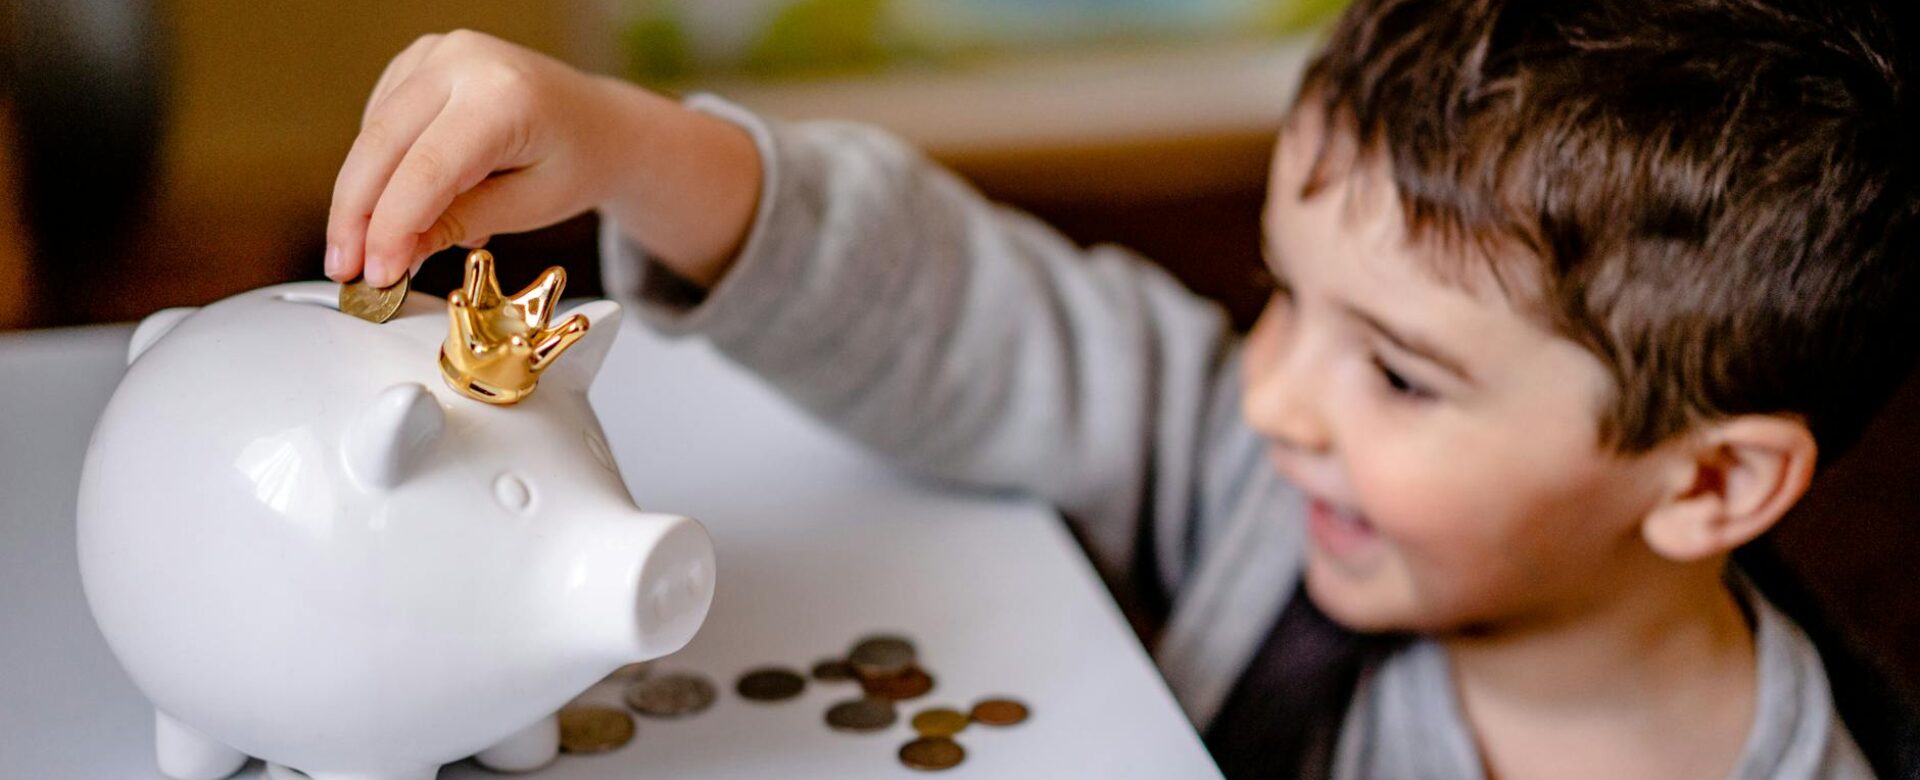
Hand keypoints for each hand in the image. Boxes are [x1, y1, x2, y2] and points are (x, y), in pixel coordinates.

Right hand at [325, 30, 760, 289]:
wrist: (598, 122)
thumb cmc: (575, 162)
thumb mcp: (529, 206)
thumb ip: (458, 223)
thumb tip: (391, 253)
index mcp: (505, 96)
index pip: (427, 169)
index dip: (391, 227)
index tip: (374, 275)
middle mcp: (465, 60)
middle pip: (382, 144)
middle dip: (356, 214)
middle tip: (345, 269)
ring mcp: (439, 51)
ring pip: (372, 132)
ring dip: (363, 196)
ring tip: (381, 249)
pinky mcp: (421, 58)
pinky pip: (380, 118)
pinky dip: (381, 166)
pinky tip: (404, 202)